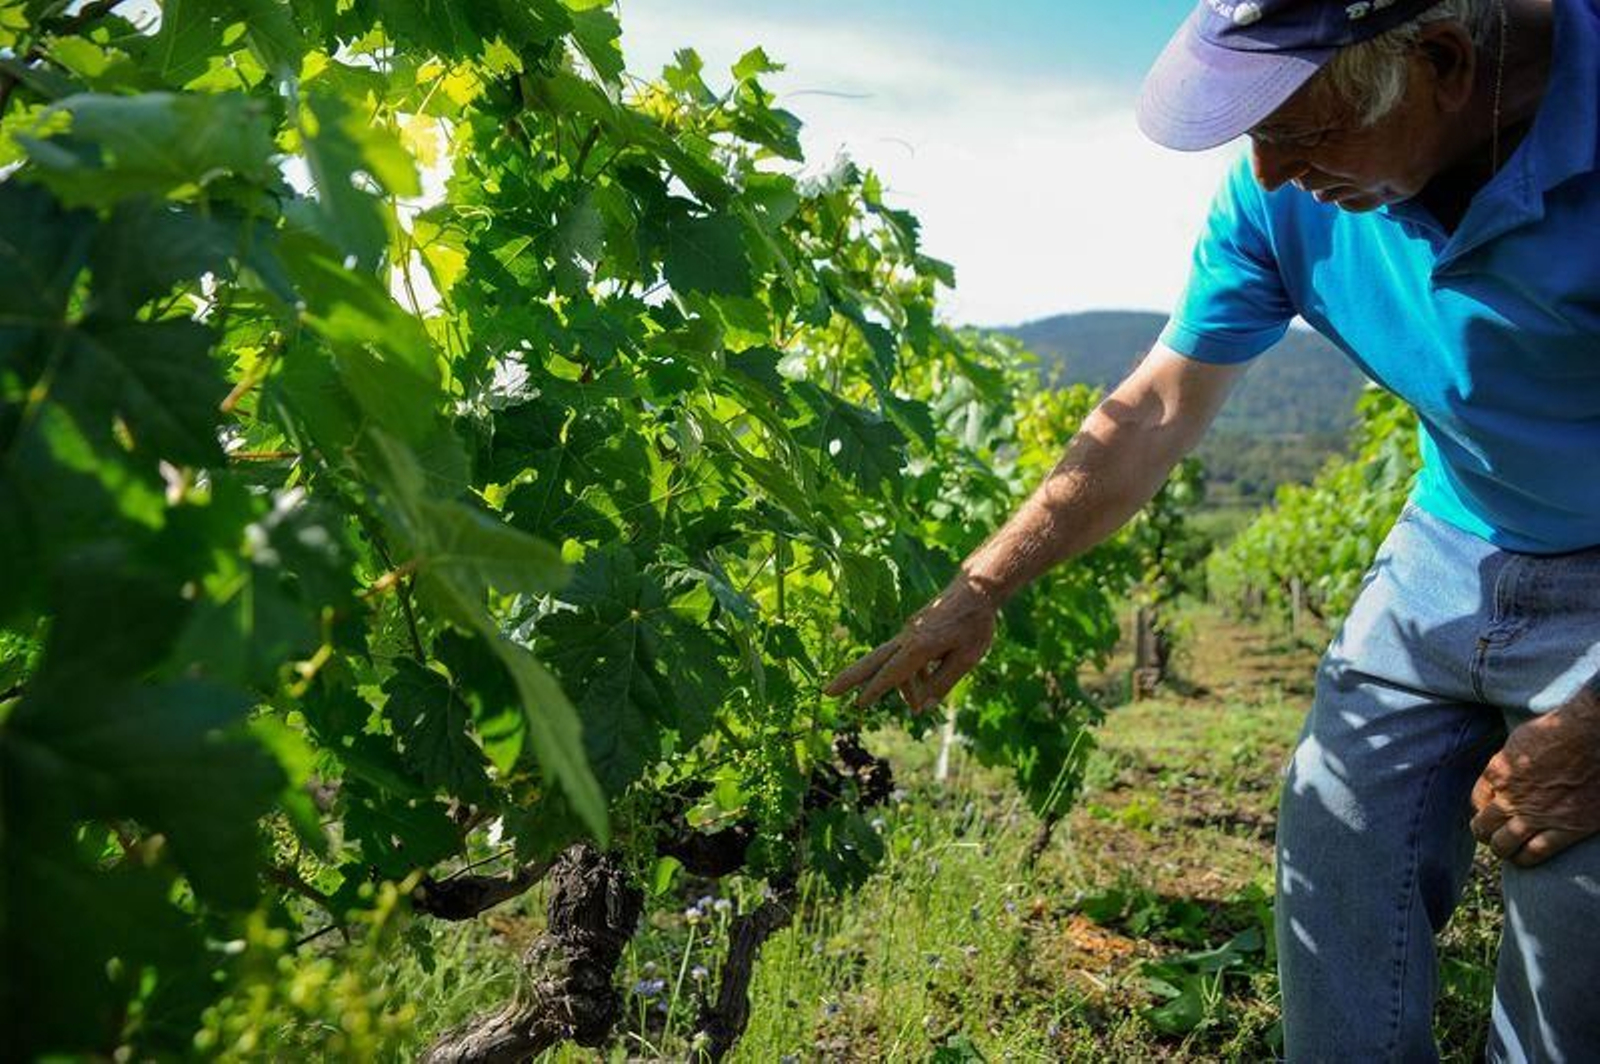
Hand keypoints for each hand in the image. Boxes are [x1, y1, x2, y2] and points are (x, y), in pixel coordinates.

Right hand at [823, 576, 998, 712]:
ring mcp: (908, 633)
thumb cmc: (974, 624)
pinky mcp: (914, 631)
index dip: (875, 690)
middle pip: (872, 661)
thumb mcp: (966, 659)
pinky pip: (905, 657)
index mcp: (920, 646)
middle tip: (827, 692)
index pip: (892, 673)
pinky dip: (911, 674)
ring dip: (901, 687)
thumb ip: (943, 683)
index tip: (858, 704)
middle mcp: (907, 638)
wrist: (977, 588)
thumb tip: (924, 706)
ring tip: (916, 708)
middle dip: (850, 678)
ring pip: (892, 663)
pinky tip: (928, 681)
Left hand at [1471, 690, 1599, 867]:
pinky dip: (1525, 859)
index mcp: (1498, 773)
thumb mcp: (1517, 742)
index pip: (1476, 800)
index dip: (1481, 808)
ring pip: (1505, 845)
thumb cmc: (1556, 730)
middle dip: (1484, 832)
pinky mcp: (1567, 827)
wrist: (1591, 735)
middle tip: (1490, 835)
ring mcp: (1538, 815)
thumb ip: (1506, 765)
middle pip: (1484, 826)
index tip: (1488, 811)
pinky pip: (1537, 852)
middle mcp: (1512, 797)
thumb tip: (1500, 779)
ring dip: (1501, 849)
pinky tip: (1524, 859)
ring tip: (1505, 850)